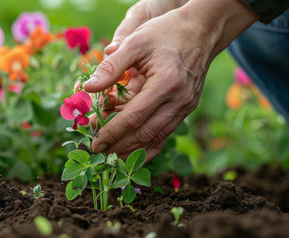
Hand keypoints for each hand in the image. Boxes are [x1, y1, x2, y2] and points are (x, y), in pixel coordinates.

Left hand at [83, 0, 257, 160]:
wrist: (201, 31)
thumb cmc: (166, 33)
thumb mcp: (135, 42)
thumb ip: (111, 67)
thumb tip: (87, 88)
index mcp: (166, 83)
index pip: (134, 117)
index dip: (112, 132)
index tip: (94, 142)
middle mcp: (179, 100)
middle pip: (145, 133)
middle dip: (119, 145)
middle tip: (97, 150)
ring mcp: (185, 107)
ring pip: (156, 138)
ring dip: (132, 149)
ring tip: (110, 154)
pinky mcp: (186, 109)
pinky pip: (165, 133)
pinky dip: (147, 144)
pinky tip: (131, 150)